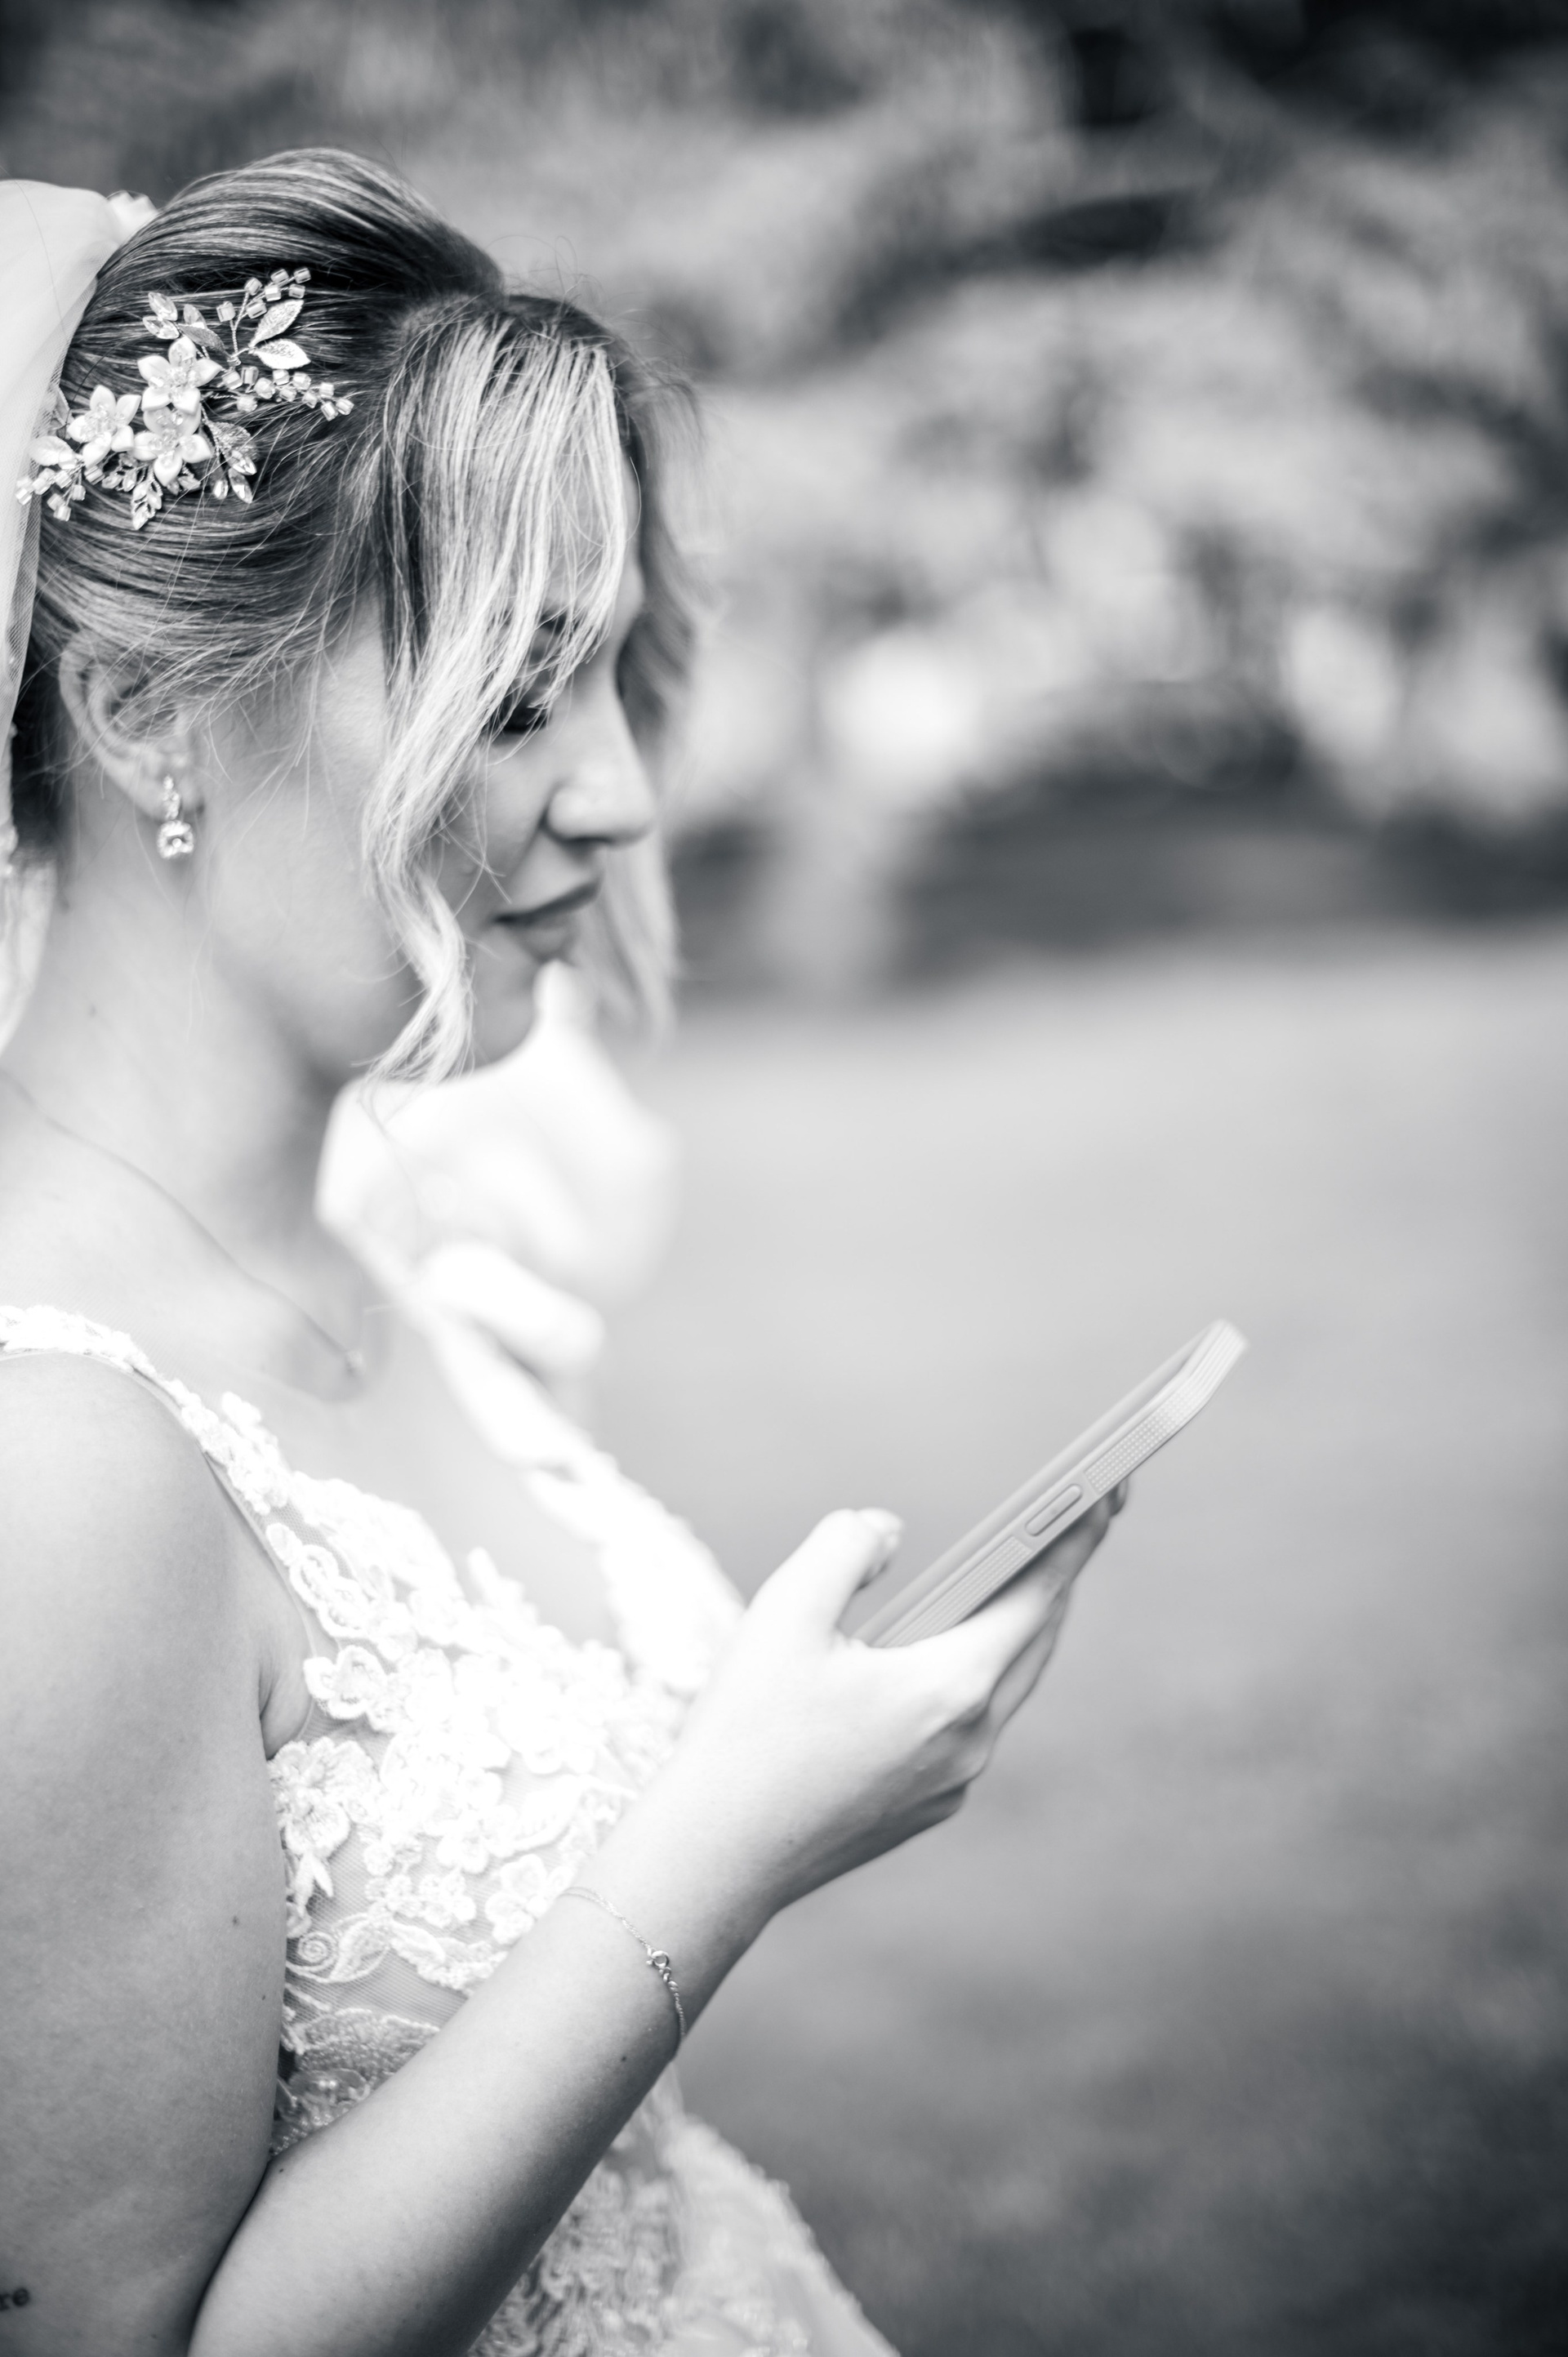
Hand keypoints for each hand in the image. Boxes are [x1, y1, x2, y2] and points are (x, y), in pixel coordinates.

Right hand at [658, 1496, 1120, 1922]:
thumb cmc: (746, 1734)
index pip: (1039, 1596)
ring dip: (1018, 1626)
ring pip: (1006, 1686)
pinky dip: (978, 1673)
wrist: (714, 1858)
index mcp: (951, 1689)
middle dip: (1056, 1577)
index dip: (1078, 1537)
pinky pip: (972, 1724)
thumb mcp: (784, 1613)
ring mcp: (953, 1783)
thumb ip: (844, 1546)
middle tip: (1078, 1517)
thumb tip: (887, 1531)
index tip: (1111, 1491)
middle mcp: (970, 1742)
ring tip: (1022, 1576)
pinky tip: (951, 1651)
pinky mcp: (927, 1807)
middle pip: (1034, 1641)